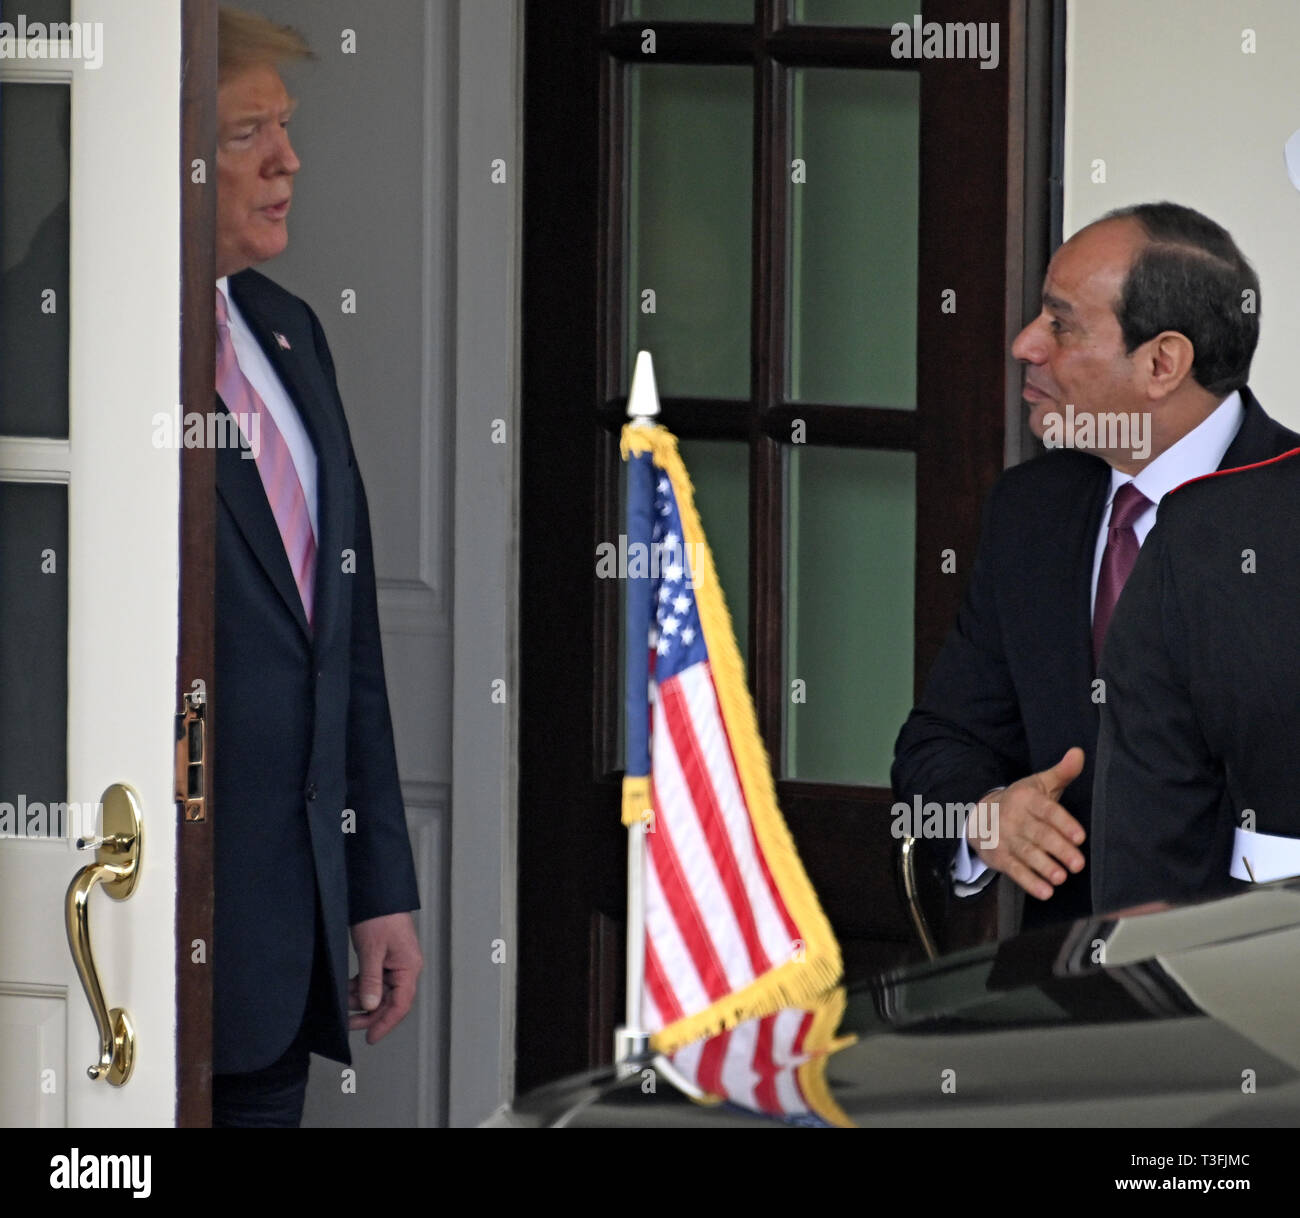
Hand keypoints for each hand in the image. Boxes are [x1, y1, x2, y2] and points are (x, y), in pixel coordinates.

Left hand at [348, 911, 422, 1044]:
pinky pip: (374, 980)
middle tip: (349, 1024)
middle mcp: (405, 968)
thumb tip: (370, 1006)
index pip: (400, 1004)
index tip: (371, 1038)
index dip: (385, 1023)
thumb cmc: (380, 916)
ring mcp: (394, 963)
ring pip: (380, 992)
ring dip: (362, 1000)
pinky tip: (346, 990)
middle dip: (369, 1014)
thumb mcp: (372, 951)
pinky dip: (360, 987)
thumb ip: (371, 980)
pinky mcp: (384, 958)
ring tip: (343, 1004)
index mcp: (409, 967)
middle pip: (390, 1001)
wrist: (376, 892)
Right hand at [968, 747, 1086, 900]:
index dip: (1063, 823)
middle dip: (1059, 849)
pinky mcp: (999, 857)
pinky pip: (1014, 870)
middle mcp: (1014, 818)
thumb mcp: (1038, 784)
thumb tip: (1079, 753)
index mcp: (1027, 798)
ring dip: (1044, 867)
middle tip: (1078, 864)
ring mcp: (1004, 838)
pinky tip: (1045, 892)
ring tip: (1060, 877)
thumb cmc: (1021, 802)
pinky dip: (1029, 882)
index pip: (1047, 811)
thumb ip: (1061, 772)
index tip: (1080, 836)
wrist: (979, 815)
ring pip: (1026, 853)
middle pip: (1039, 835)